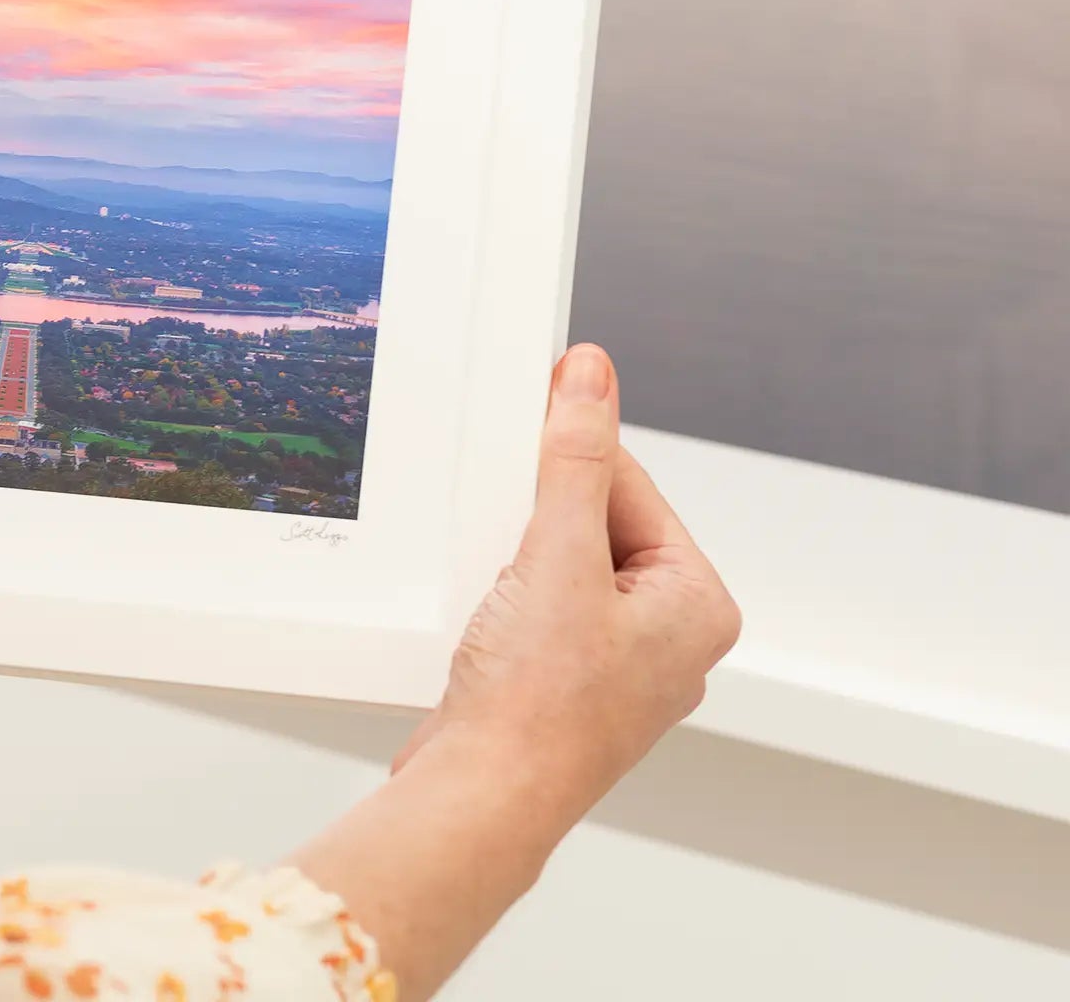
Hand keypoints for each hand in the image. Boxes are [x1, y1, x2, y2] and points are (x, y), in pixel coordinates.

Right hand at [291, 345, 738, 1000]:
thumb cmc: (536, 704)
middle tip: (498, 506)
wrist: (482, 797)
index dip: (572, 452)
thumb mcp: (557, 555)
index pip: (632, 487)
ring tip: (490, 571)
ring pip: (561, 566)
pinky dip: (503, 593)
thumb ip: (574, 458)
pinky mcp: (564, 686)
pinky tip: (477, 605)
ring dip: (516, 552)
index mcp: (697, 604)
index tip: (524, 414)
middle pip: (596, 524)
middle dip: (539, 511)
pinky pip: (537, 607)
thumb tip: (591, 376)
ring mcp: (616, 667)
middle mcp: (668, 637)